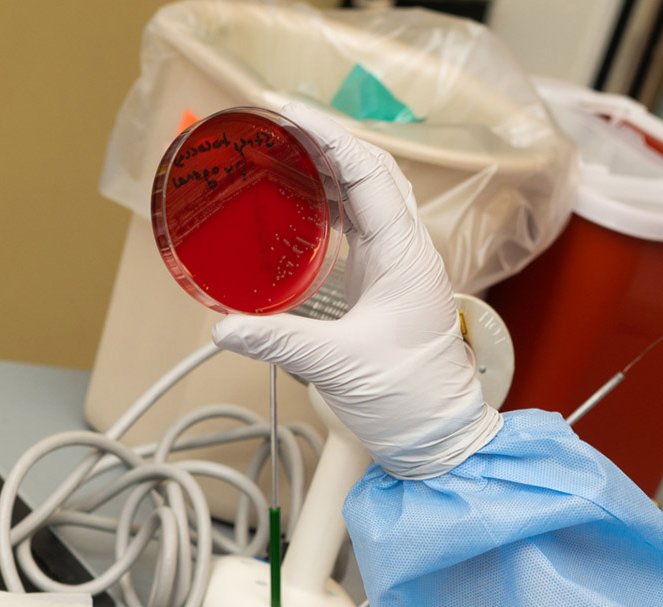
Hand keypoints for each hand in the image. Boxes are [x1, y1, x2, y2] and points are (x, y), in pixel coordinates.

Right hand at [212, 103, 501, 479]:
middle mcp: (409, 250)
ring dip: (329, 166)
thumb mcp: (338, 366)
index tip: (286, 113)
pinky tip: (301, 198)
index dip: (327, 135)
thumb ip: (278, 341)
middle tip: (275, 123)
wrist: (440, 437)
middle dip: (324, 139)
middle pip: (371, 170)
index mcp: (407, 256)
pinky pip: (362, 222)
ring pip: (369, 192)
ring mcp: (401, 263)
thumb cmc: (410, 400)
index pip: (368, 173)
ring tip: (281, 149)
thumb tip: (223, 327)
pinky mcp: (388, 280)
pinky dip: (332, 200)